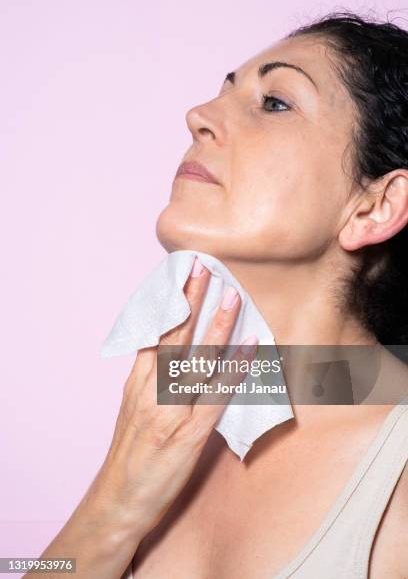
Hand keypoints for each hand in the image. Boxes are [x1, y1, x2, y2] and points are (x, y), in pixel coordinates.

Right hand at [91, 256, 257, 542]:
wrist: (118, 503)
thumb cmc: (130, 456)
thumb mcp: (133, 409)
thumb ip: (151, 378)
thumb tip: (170, 351)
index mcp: (137, 382)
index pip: (154, 331)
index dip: (168, 300)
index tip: (181, 272)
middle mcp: (151, 389)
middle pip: (171, 335)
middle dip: (189, 298)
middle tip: (203, 265)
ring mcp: (170, 409)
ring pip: (194, 358)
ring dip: (216, 324)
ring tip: (231, 294)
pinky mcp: (188, 433)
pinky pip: (215, 393)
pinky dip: (234, 366)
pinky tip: (248, 344)